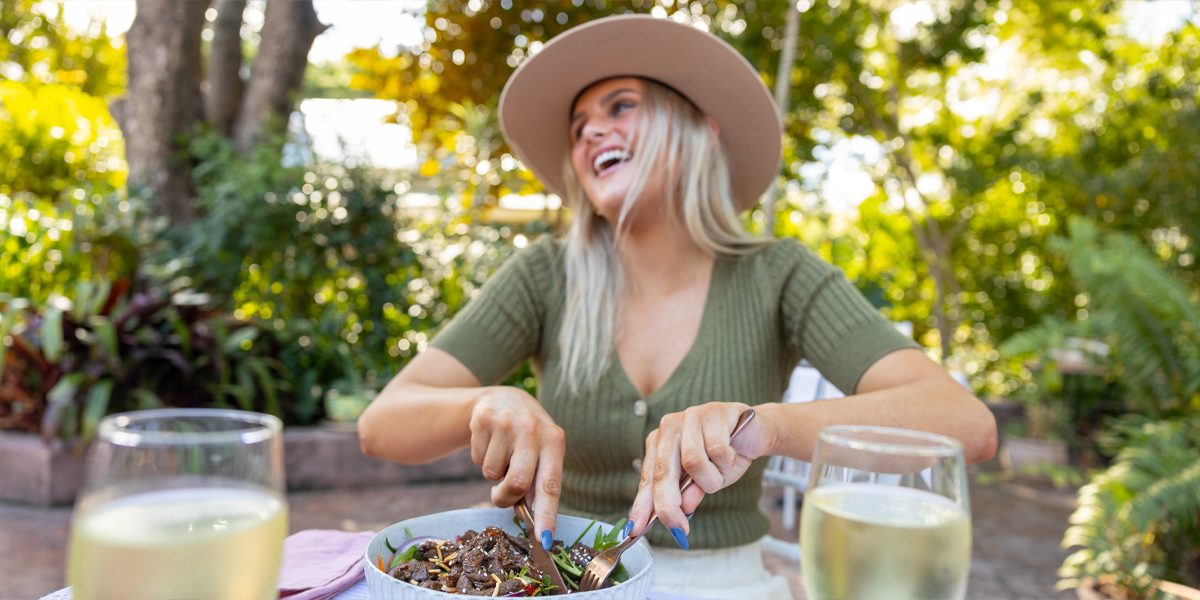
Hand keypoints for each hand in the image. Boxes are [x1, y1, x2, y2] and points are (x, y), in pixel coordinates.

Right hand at [469, 386, 564, 550]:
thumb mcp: (542, 451)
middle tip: (501, 495)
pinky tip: (490, 443)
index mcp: (554, 440)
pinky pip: (477, 460)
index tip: (544, 539)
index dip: (548, 514)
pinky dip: (481, 459)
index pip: (551, 485)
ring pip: (492, 473)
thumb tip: (530, 518)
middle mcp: (533, 428)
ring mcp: (507, 422)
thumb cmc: (527, 437)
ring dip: (493, 474)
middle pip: (517, 483)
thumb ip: (539, 482)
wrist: (503, 398)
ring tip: (502, 454)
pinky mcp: (483, 419)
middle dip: (506, 497)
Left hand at [627, 402, 772, 547]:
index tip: (636, 528)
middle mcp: (669, 428)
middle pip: (663, 472)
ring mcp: (690, 416)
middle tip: (679, 527)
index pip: (648, 477)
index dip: (642, 505)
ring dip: (711, 479)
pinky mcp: (713, 412)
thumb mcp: (703, 481)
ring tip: (721, 472)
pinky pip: (717, 450)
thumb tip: (680, 510)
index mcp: (660, 443)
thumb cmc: (724, 456)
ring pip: (693, 463)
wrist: (757, 433)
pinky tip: (732, 455)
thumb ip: (688, 493)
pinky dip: (727, 461)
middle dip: (669, 505)